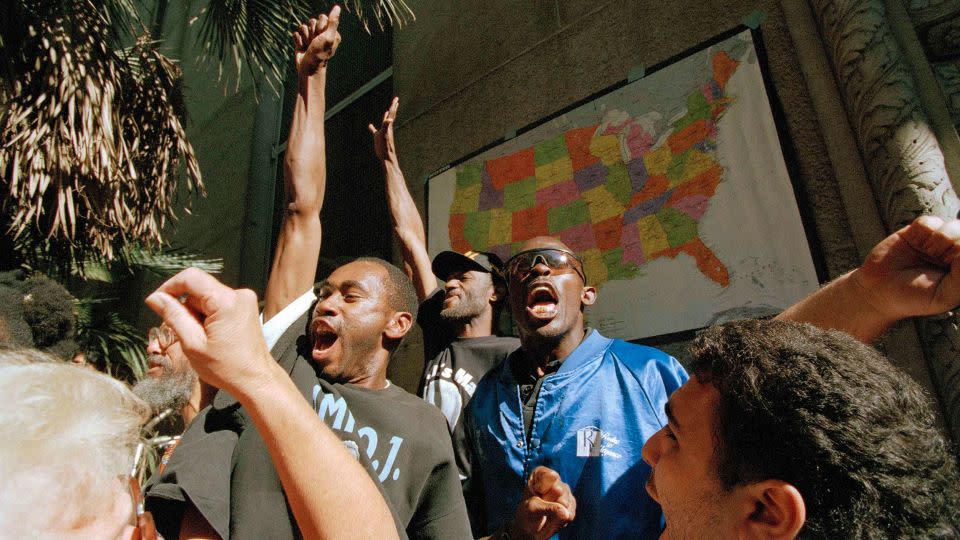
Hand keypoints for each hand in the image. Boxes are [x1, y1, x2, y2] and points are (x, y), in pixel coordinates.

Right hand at [145, 268, 275, 396]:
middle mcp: (239, 295)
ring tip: (202, 339)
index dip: (169, 287)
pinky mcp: (245, 307)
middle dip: (185, 309)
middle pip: (198, 289)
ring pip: (206, 298)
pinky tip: (212, 336)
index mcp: (226, 301)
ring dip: (196, 315)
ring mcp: (244, 300)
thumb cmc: (227, 368)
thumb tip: (155, 298)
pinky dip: (208, 317)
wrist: (256, 380)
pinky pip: (218, 304)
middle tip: (185, 334)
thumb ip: (173, 316)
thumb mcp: (192, 344)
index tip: (157, 303)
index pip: (190, 277)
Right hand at [293, 5, 341, 77]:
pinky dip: (298, 41)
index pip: (322, 17)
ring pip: (303, 26)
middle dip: (312, 32)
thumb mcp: (328, 37)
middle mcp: (321, 33)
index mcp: (330, 31)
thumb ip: (332, 22)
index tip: (321, 37)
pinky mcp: (301, 41)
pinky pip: (296, 33)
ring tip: (308, 46)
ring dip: (305, 37)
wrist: (308, 67)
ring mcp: (310, 37)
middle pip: (312, 21)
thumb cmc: (320, 53)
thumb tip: (337, 7)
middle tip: (314, 43)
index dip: (319, 26)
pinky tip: (302, 48)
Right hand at [368, 96, 398, 162]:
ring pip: (385, 122)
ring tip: (388, 110)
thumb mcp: (384, 134)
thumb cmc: (385, 146)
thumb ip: (386, 126)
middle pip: (391, 115)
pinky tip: (370, 126)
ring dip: (386, 115)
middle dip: (393, 107)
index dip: (393, 105)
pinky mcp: (379, 138)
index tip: (396, 98)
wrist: (386, 157)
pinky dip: (373, 127)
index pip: (392, 113)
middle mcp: (387, 128)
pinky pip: (375, 130)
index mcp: (388, 125)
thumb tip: (390, 119)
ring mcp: (383, 132)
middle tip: (396, 100)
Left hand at [506, 466, 575, 539]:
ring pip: (566, 503)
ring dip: (554, 514)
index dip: (544, 488)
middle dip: (549, 502)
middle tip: (541, 506)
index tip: (537, 492)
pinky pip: (569, 515)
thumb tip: (566, 514)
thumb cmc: (528, 513)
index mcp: (541, 474)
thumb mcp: (532, 508)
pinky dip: (560, 521)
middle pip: (559, 490)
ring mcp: (565, 492)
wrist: (530, 529)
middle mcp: (555, 480)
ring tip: (546, 514)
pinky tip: (553, 519)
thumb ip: (548, 508)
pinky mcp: (571, 505)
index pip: (551, 476)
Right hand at [852, 215, 959, 320]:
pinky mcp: (918, 232)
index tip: (952, 262)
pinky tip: (916, 244)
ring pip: (952, 226)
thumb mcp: (947, 295)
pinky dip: (923, 232)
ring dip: (940, 240)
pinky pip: (929, 221)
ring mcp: (938, 241)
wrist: (878, 292)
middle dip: (955, 246)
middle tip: (940, 260)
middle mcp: (955, 253)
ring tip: (928, 254)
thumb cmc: (915, 298)